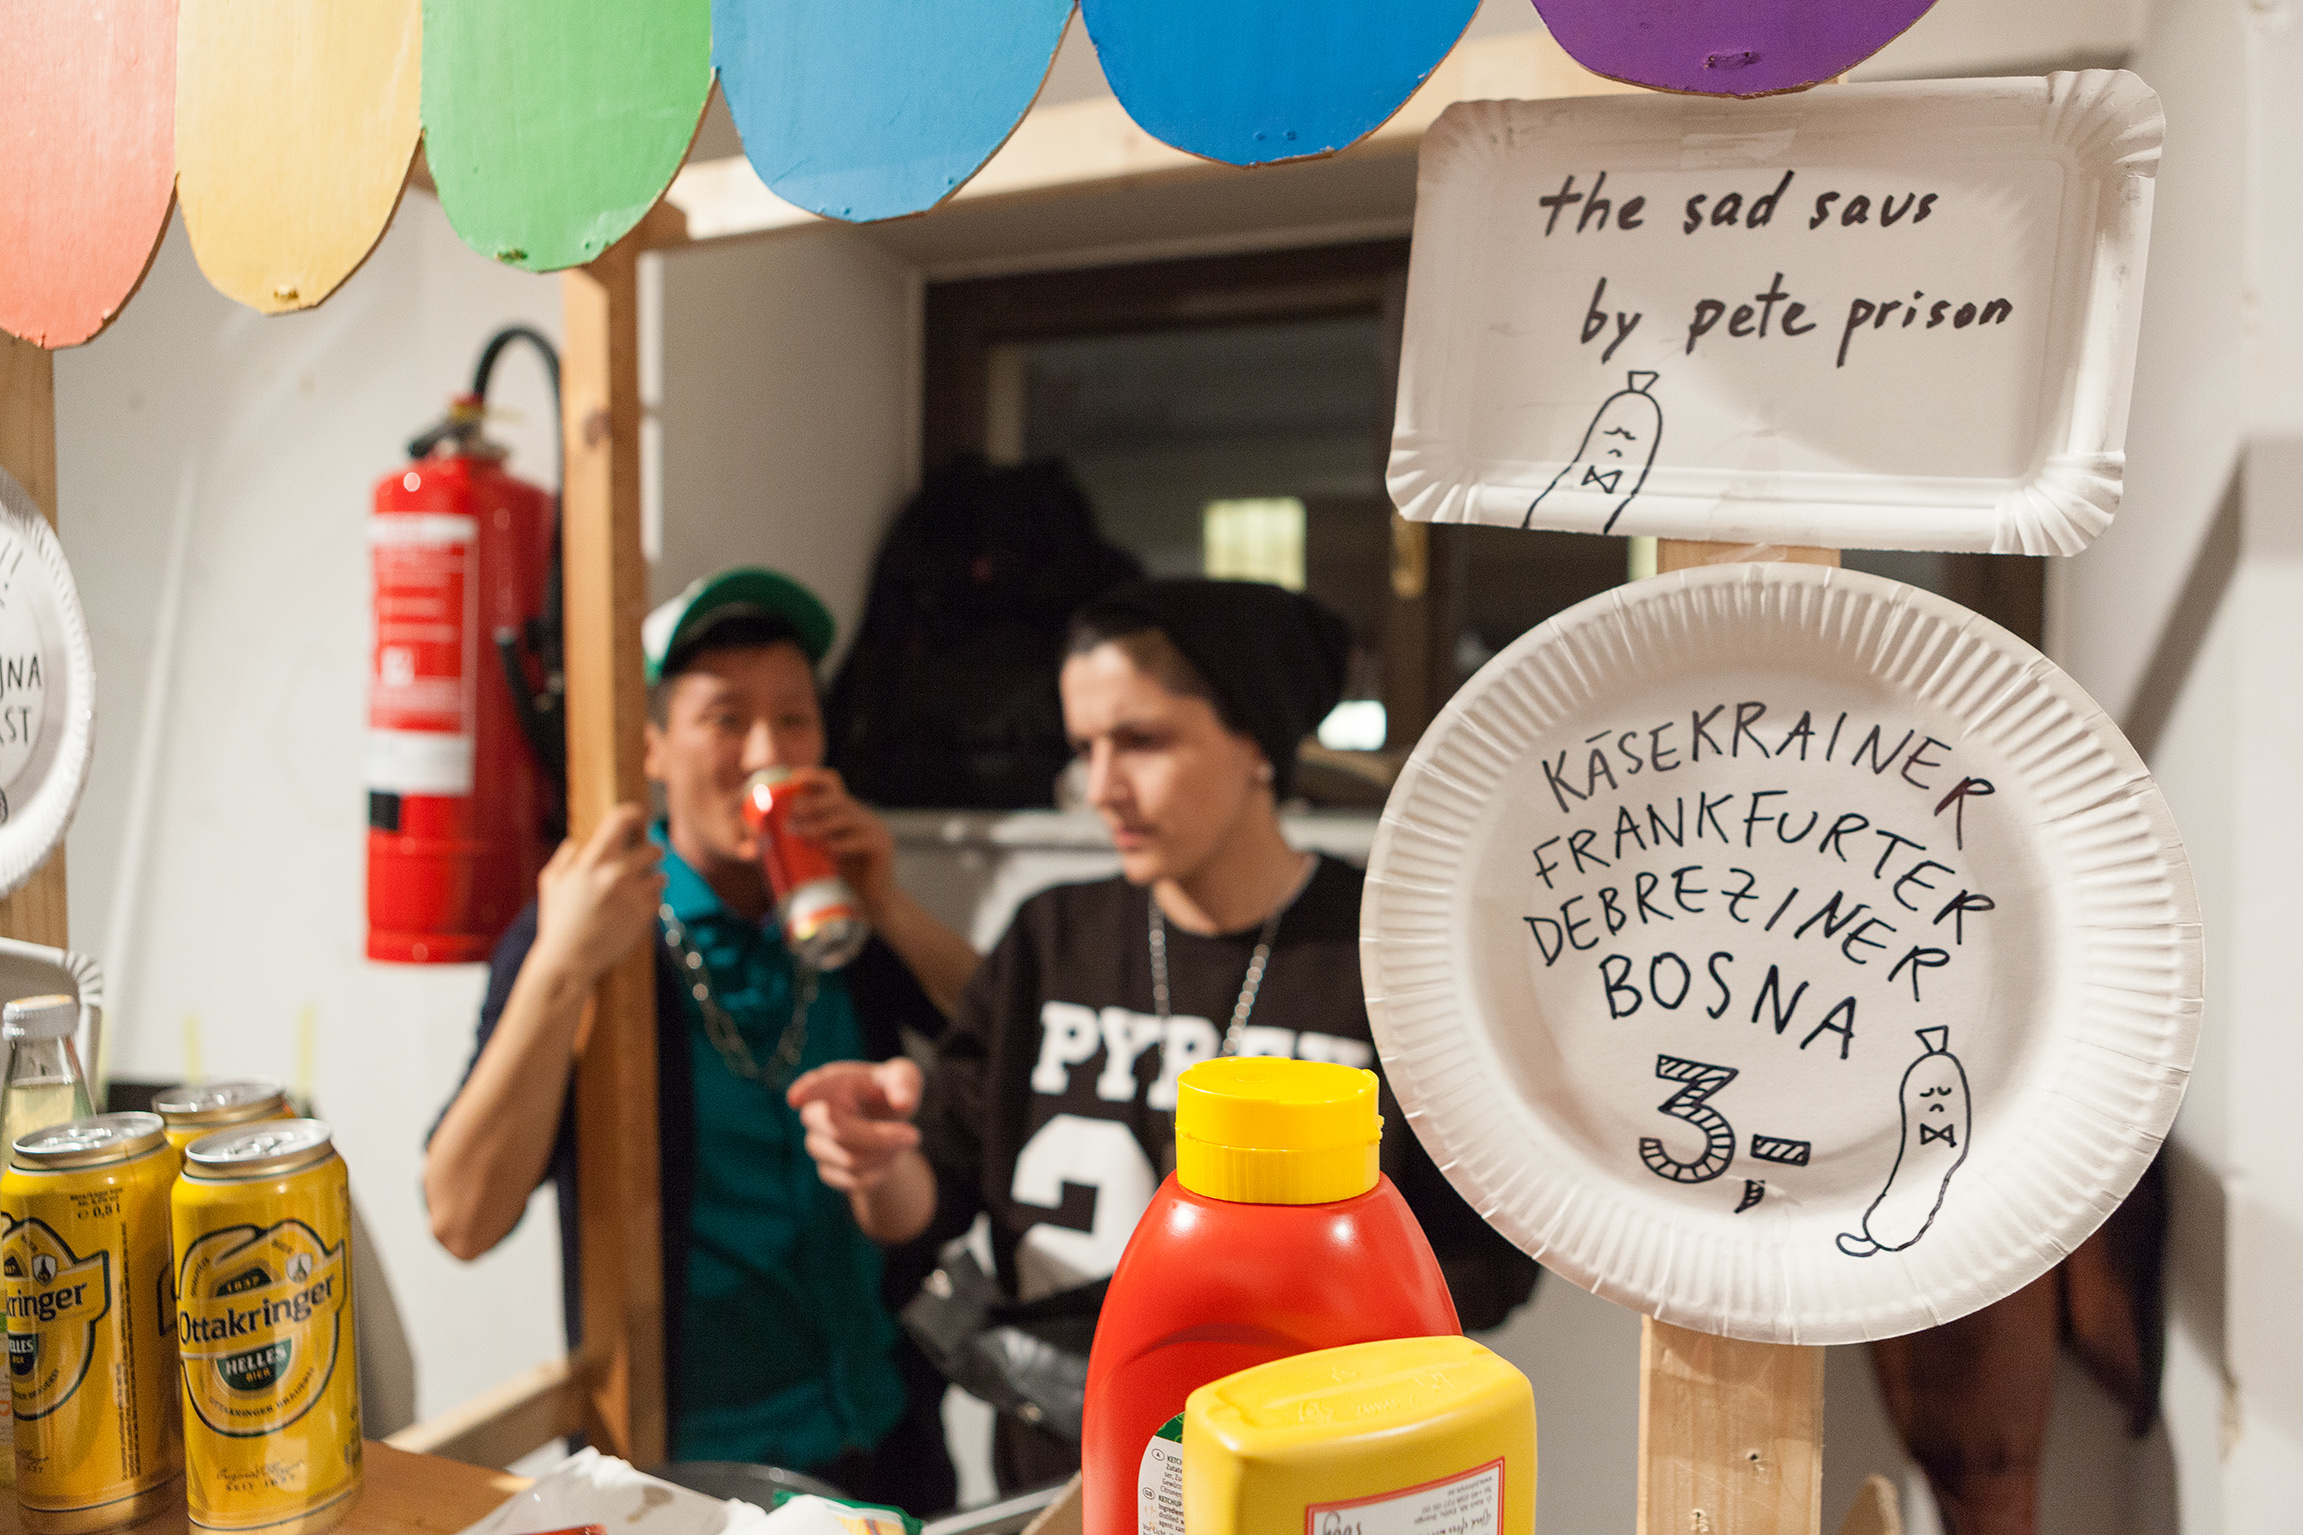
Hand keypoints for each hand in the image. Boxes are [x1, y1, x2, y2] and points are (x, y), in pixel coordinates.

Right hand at [532, 804, 665, 985]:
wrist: (570, 961)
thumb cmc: (557, 922)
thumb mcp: (551, 883)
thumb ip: (565, 858)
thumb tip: (578, 842)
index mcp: (592, 861)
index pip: (622, 819)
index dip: (633, 813)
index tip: (638, 816)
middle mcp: (616, 873)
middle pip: (654, 848)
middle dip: (650, 854)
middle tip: (643, 862)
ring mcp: (634, 893)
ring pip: (660, 875)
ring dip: (651, 880)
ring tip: (635, 892)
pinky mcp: (646, 913)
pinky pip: (659, 897)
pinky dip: (651, 900)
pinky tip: (634, 909)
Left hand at [782, 767, 896, 913]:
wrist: (876, 899)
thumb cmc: (848, 876)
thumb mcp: (828, 852)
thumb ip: (815, 838)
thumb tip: (787, 828)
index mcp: (851, 813)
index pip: (835, 786)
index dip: (815, 777)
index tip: (795, 779)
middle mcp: (864, 817)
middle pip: (839, 799)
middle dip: (813, 804)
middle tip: (793, 814)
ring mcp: (876, 830)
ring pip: (846, 818)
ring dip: (821, 826)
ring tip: (802, 836)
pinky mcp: (882, 847)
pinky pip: (860, 841)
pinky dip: (840, 845)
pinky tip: (827, 852)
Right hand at [788, 1058, 923, 1193]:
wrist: (891, 1126)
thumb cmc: (893, 1092)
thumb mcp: (905, 1077)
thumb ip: (905, 1082)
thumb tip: (903, 1102)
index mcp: (833, 1083)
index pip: (816, 1087)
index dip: (805, 1090)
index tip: (795, 1098)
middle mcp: (817, 1113)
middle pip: (837, 1130)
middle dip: (879, 1137)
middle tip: (915, 1135)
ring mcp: (818, 1144)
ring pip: (849, 1160)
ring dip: (883, 1154)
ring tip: (900, 1141)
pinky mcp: (827, 1170)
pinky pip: (854, 1181)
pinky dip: (879, 1173)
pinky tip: (885, 1157)